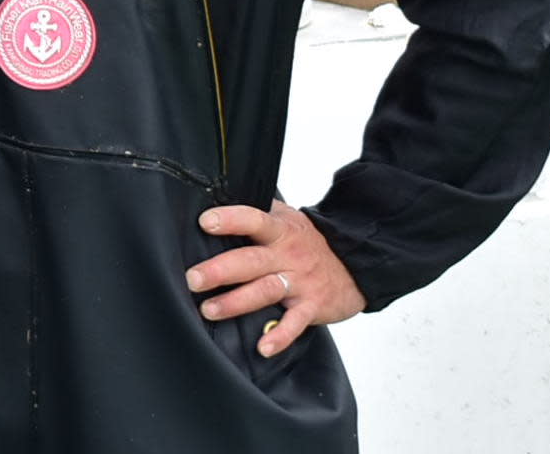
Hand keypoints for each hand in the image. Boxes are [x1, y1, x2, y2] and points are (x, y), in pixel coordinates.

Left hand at [187, 199, 364, 356]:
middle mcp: (287, 255)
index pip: (254, 220)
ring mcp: (300, 282)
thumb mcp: (287, 219)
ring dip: (236, 302)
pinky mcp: (312, 306)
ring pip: (265, 290)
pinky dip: (280, 336)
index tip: (206, 222)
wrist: (355, 263)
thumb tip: (216, 203)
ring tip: (209, 310)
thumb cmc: (308, 242)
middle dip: (221, 270)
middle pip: (251, 260)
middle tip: (193, 279)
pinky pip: (295, 323)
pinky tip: (263, 346)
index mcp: (280, 230)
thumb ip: (258, 213)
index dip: (231, 219)